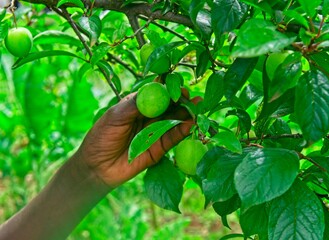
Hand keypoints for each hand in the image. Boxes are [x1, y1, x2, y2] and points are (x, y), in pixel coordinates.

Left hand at [75, 91, 197, 187]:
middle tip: (193, 97)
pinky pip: (172, 138)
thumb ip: (135, 104)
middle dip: (182, 101)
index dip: (168, 89)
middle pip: (169, 106)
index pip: (156, 93)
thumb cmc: (101, 137)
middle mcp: (148, 117)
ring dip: (186, 115)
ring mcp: (154, 132)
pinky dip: (182, 131)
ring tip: (198, 108)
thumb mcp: (115, 116)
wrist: (96, 166)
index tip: (178, 86)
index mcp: (137, 105)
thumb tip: (155, 89)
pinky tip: (191, 124)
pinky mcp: (159, 149)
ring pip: (174, 121)